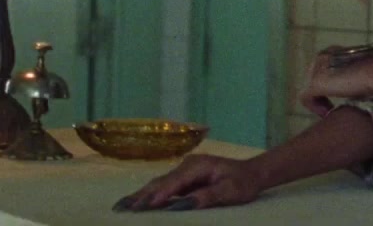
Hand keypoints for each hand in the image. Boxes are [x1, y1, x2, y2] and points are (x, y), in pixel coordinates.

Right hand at [113, 154, 264, 211]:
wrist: (252, 172)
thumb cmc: (243, 182)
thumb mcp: (230, 191)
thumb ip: (207, 197)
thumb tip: (182, 205)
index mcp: (198, 166)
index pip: (174, 182)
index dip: (159, 195)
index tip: (144, 206)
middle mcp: (188, 165)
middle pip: (161, 182)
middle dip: (141, 195)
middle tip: (120, 208)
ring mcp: (185, 170)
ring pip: (159, 184)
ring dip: (141, 195)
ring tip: (122, 206)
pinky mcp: (184, 178)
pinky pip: (164, 187)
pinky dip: (150, 195)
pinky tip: (138, 203)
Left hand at [298, 50, 372, 116]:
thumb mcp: (362, 71)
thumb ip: (353, 75)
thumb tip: (355, 85)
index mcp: (332, 51)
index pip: (322, 68)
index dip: (328, 84)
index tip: (339, 95)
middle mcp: (321, 57)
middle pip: (311, 78)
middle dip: (320, 93)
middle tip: (332, 106)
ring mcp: (316, 70)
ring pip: (308, 88)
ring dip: (318, 101)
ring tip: (330, 111)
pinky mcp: (314, 84)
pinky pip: (306, 99)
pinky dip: (315, 108)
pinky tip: (327, 113)